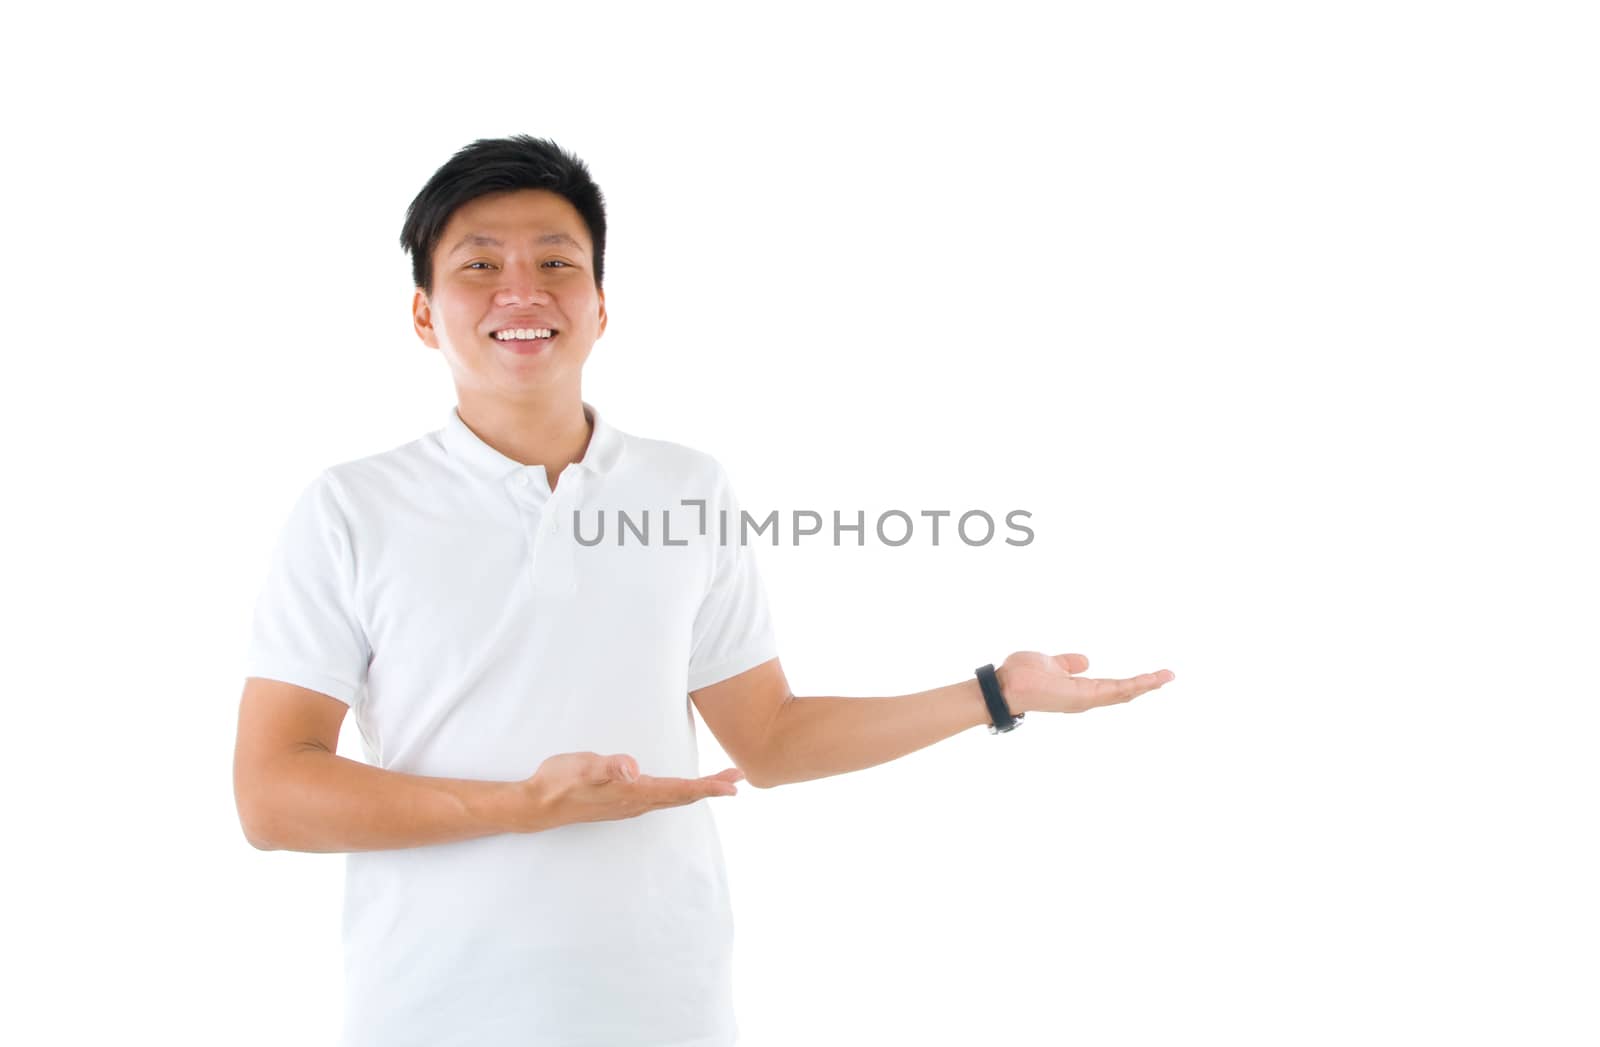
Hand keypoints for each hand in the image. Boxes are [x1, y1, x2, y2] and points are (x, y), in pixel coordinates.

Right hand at [515, 751, 744, 831]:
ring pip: (672, 798)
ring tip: (719, 782)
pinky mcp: (622, 801)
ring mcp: (629, 804)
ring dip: (697, 790)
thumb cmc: (558, 782)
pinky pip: (661, 798)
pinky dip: (679, 792)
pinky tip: (680, 789)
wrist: (537, 806)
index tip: (733, 784)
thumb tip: (632, 770)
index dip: (707, 786)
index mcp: (633, 793)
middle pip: (682, 796)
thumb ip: (608, 767)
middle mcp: (636, 802)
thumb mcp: (582, 767)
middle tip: (738, 778)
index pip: (679, 790)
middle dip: (711, 787)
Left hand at [999, 652, 1173, 714]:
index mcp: (1078, 690)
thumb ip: (1067, 663)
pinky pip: (1113, 691)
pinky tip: (1148, 681)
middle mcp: (1084, 698)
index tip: (1150, 676)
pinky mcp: (1082, 697)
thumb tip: (1085, 661)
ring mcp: (1084, 700)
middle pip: (1122, 693)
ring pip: (1123, 693)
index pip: (1111, 687)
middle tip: (1168, 676)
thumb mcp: (1050, 663)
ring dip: (1146, 685)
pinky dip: (1133, 686)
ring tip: (1167, 676)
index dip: (1132, 682)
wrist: (1004, 686)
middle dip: (1146, 685)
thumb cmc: (1020, 676)